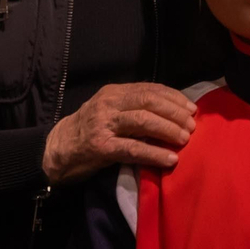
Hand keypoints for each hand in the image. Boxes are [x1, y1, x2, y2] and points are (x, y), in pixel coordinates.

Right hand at [43, 82, 197, 184]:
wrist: (57, 150)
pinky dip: (155, 154)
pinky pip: (133, 149)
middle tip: (192, 125)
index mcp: (113, 92)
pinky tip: (170, 159)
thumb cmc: (89, 130)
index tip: (191, 108)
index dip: (173, 98)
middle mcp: (108, 104)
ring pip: (143, 122)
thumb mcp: (109, 110)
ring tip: (185, 139)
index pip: (149, 89)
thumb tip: (171, 110)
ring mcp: (104, 125)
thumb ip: (133, 106)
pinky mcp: (101, 148)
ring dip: (168, 130)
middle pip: (149, 102)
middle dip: (174, 113)